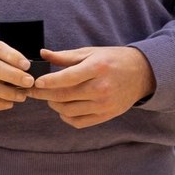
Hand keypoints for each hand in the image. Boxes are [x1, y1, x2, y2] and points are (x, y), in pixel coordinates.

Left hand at [30, 46, 154, 127]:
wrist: (142, 74)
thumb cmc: (113, 60)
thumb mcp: (92, 52)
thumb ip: (66, 56)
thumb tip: (43, 54)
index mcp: (97, 68)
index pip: (66, 78)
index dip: (47, 82)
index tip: (34, 82)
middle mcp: (101, 88)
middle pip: (64, 96)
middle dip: (43, 95)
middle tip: (32, 91)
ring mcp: (104, 104)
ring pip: (68, 111)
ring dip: (54, 105)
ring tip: (50, 97)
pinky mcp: (106, 115)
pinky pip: (78, 122)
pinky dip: (66, 117)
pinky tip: (63, 108)